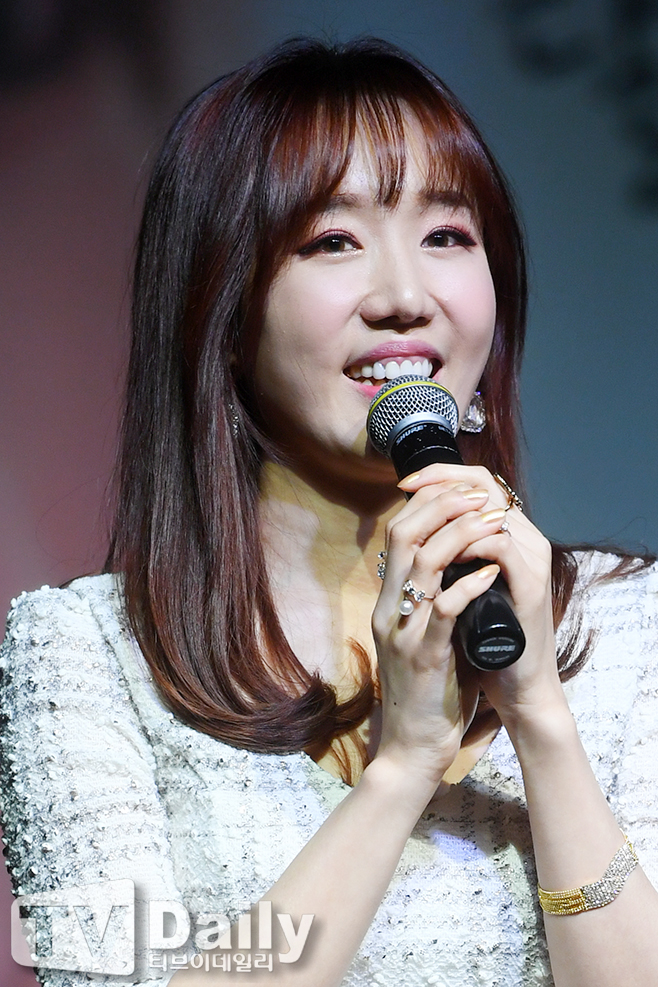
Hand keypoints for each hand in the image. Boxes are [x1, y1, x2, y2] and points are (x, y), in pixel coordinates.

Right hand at [396, 465, 563, 728]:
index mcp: (388, 601)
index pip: (398, 532)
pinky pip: (444, 610)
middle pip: (404, 534)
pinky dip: (469, 585)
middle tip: (478, 495)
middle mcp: (390, 610)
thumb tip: (457, 561)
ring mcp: (404, 632)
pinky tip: (491, 573)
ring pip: (424, 563)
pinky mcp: (425, 658)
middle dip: (443, 504)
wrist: (413, 747)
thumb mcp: (421, 635)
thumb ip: (429, 600)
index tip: (463, 489)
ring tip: (493, 522)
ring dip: (461, 534)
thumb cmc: (428, 690)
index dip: (428, 501)